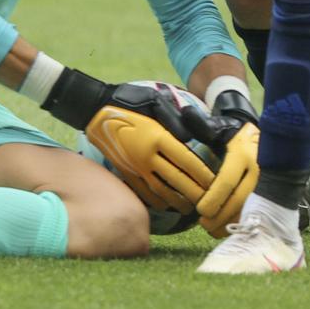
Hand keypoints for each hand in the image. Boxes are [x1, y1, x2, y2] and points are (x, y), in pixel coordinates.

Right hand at [86, 105, 214, 213]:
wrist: (93, 109)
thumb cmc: (126, 100)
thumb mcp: (153, 100)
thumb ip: (174, 119)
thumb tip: (190, 140)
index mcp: (157, 137)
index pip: (187, 161)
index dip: (203, 174)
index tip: (216, 182)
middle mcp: (147, 155)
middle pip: (177, 180)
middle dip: (196, 192)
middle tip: (210, 200)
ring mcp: (135, 166)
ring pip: (162, 191)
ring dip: (178, 201)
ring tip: (192, 208)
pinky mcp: (124, 171)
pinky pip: (144, 192)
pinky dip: (157, 201)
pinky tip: (167, 205)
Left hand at [197, 88, 259, 236]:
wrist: (273, 139)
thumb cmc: (238, 136)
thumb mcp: (223, 129)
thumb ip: (203, 127)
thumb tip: (184, 115)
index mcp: (243, 155)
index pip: (226, 182)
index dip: (213, 199)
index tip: (201, 210)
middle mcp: (259, 171)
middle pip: (238, 201)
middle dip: (219, 216)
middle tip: (204, 224)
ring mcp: (269, 184)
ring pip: (249, 211)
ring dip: (230, 223)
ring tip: (213, 229)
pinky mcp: (275, 194)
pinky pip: (258, 213)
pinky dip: (242, 223)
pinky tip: (228, 227)